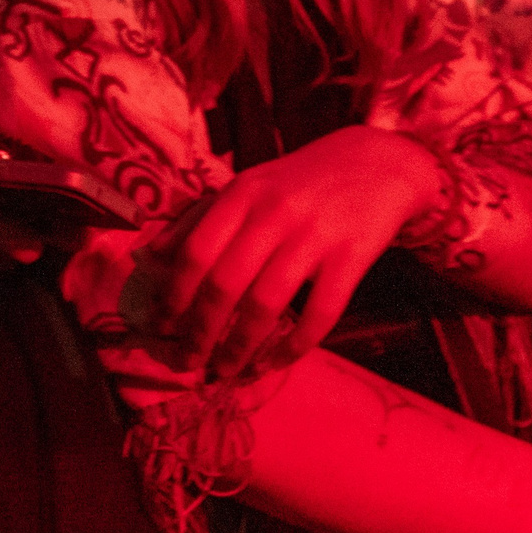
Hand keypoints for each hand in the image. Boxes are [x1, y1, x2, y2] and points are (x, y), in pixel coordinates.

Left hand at [143, 125, 438, 375]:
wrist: (378, 162)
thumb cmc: (301, 181)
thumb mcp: (248, 186)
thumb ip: (200, 218)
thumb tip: (153, 255)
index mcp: (242, 194)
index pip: (196, 251)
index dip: (175, 294)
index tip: (162, 326)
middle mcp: (273, 213)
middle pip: (224, 283)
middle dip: (200, 331)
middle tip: (188, 361)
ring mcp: (314, 235)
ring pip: (266, 304)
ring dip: (240, 347)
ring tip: (226, 370)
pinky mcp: (352, 257)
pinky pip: (320, 313)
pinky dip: (294, 346)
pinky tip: (276, 363)